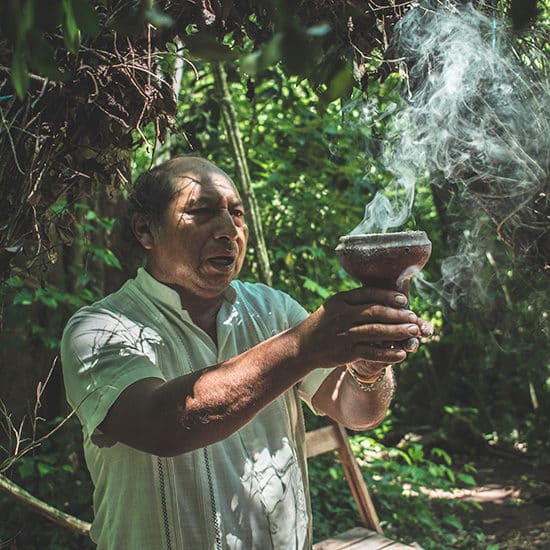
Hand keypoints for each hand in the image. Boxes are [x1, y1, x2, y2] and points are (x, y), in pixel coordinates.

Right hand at [296, 286, 432, 368]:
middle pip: (376, 312)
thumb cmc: (323, 324)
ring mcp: (345, 334)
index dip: (389, 296)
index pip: (369, 294)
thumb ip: (354, 301)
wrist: (302, 346)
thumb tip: (383, 297)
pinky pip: (372, 352)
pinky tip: (401, 354)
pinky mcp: (346, 352)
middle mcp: (342, 315)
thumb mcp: (334, 306)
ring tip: (413, 331)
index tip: (404, 300)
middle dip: (398, 314)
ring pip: (376, 331)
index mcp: (340, 300)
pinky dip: (388, 353)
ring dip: (398, 331)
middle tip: (414, 317)